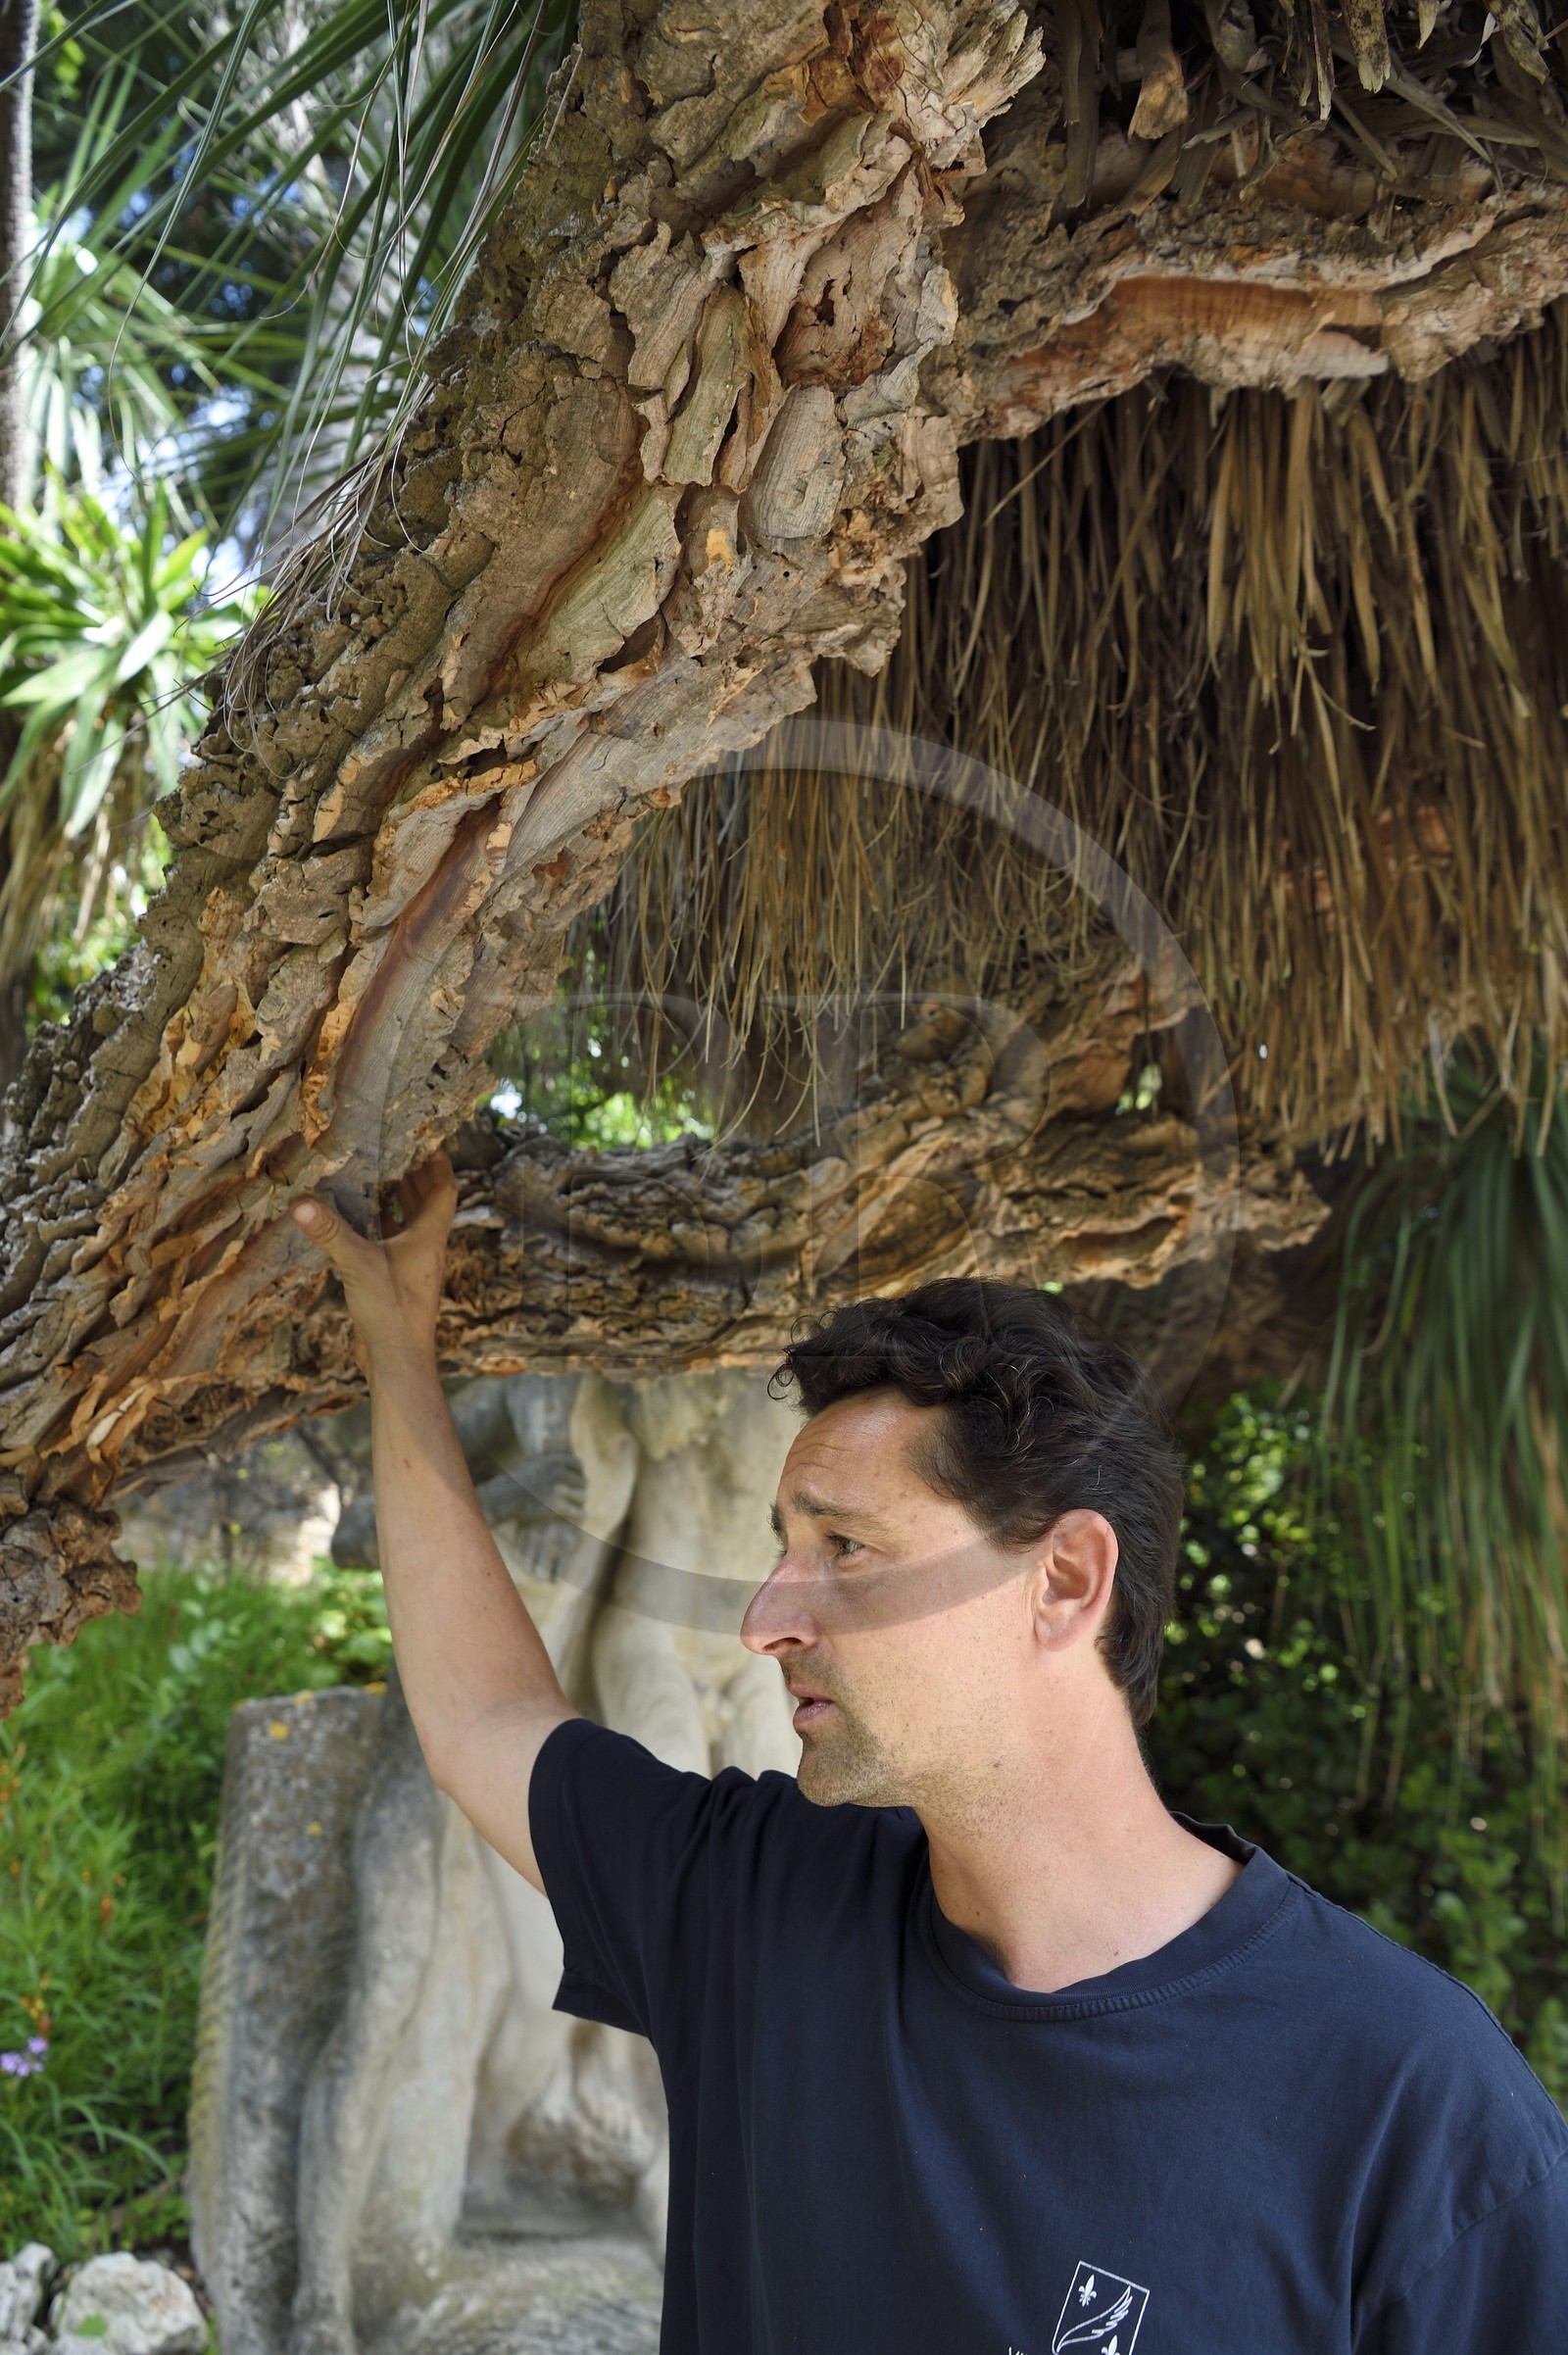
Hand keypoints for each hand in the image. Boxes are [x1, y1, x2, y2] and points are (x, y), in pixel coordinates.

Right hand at [290, 1151, 457, 1381]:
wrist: (398, 1361)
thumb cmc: (392, 1311)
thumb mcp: (359, 1265)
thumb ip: (331, 1232)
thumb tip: (300, 1202)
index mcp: (429, 1237)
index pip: (444, 1189)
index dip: (438, 1164)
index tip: (427, 1139)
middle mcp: (425, 1248)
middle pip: (425, 1203)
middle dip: (412, 1177)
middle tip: (391, 1150)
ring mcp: (411, 1266)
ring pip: (406, 1224)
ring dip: (393, 1202)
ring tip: (370, 1176)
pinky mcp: (395, 1282)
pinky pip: (389, 1244)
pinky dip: (377, 1228)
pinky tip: (353, 1221)